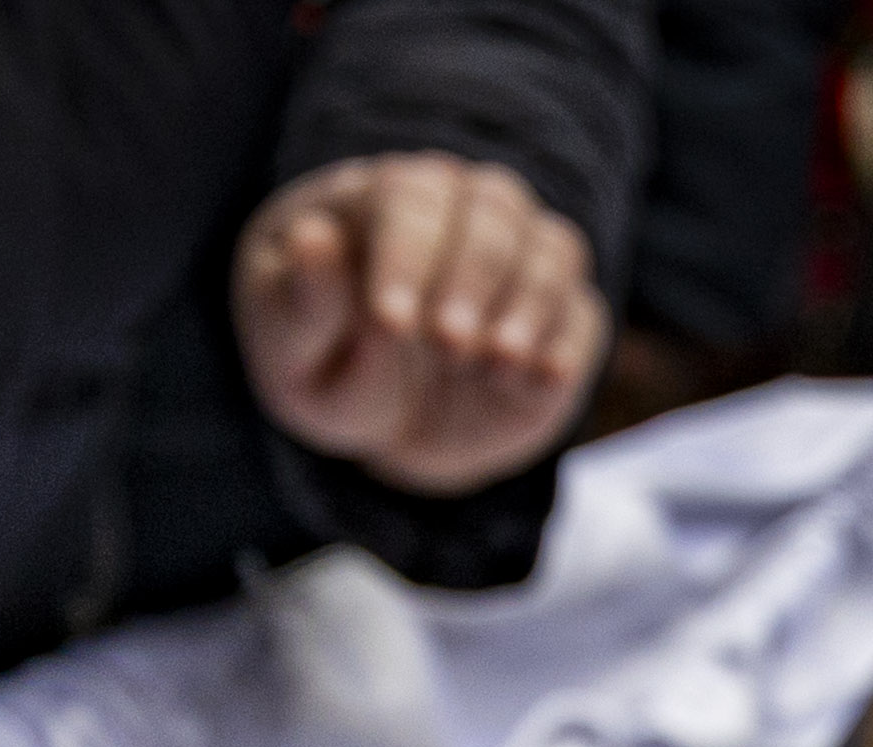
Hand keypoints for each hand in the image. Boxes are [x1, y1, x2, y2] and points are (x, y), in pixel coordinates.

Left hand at [233, 155, 608, 498]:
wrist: (382, 420)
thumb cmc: (324, 367)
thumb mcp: (292, 349)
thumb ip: (303, 300)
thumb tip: (311, 237)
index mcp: (382, 200)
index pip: (408, 198)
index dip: (406, 255)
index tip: (391, 322)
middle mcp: (463, 210)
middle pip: (490, 210)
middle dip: (471, 277)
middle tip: (448, 344)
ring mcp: (520, 257)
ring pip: (549, 247)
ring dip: (527, 303)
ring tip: (496, 361)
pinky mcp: (561, 315)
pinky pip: (580, 311)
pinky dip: (565, 339)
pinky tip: (541, 375)